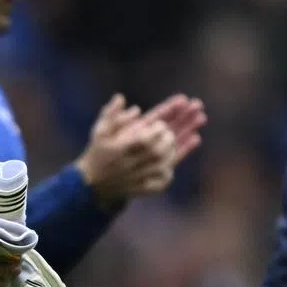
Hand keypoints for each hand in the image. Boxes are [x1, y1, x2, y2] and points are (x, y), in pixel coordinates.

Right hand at [76, 92, 205, 203]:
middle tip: (182, 125)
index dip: (161, 125)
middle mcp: (136, 162)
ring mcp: (141, 176)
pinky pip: (164, 180)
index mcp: (125, 146)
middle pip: (162, 147)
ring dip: (180, 149)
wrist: (92, 185)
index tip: (166, 118)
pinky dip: (170, 171)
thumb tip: (121, 98)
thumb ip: (110, 114)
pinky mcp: (145, 188)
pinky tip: (176, 162)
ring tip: (195, 135)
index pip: (150, 134)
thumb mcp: (99, 131)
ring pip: (166, 163)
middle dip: (175, 134)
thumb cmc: (97, 154)